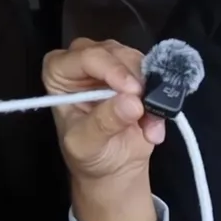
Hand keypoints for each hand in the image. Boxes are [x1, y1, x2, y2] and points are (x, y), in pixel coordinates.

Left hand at [43, 38, 165, 220]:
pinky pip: (155, 73)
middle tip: (144, 104)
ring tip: (147, 124)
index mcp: (60, 74)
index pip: (83, 56)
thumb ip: (104, 122)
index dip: (109, 68)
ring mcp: (113, 64)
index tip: (131, 90)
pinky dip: (160, 98)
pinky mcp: (137, 73)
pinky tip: (153, 126)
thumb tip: (131, 102)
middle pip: (112, 51)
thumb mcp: (87, 144)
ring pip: (137, 59)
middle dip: (132, 76)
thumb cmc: (89, 155)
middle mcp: (84, 62)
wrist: (113, 168)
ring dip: (149, 90)